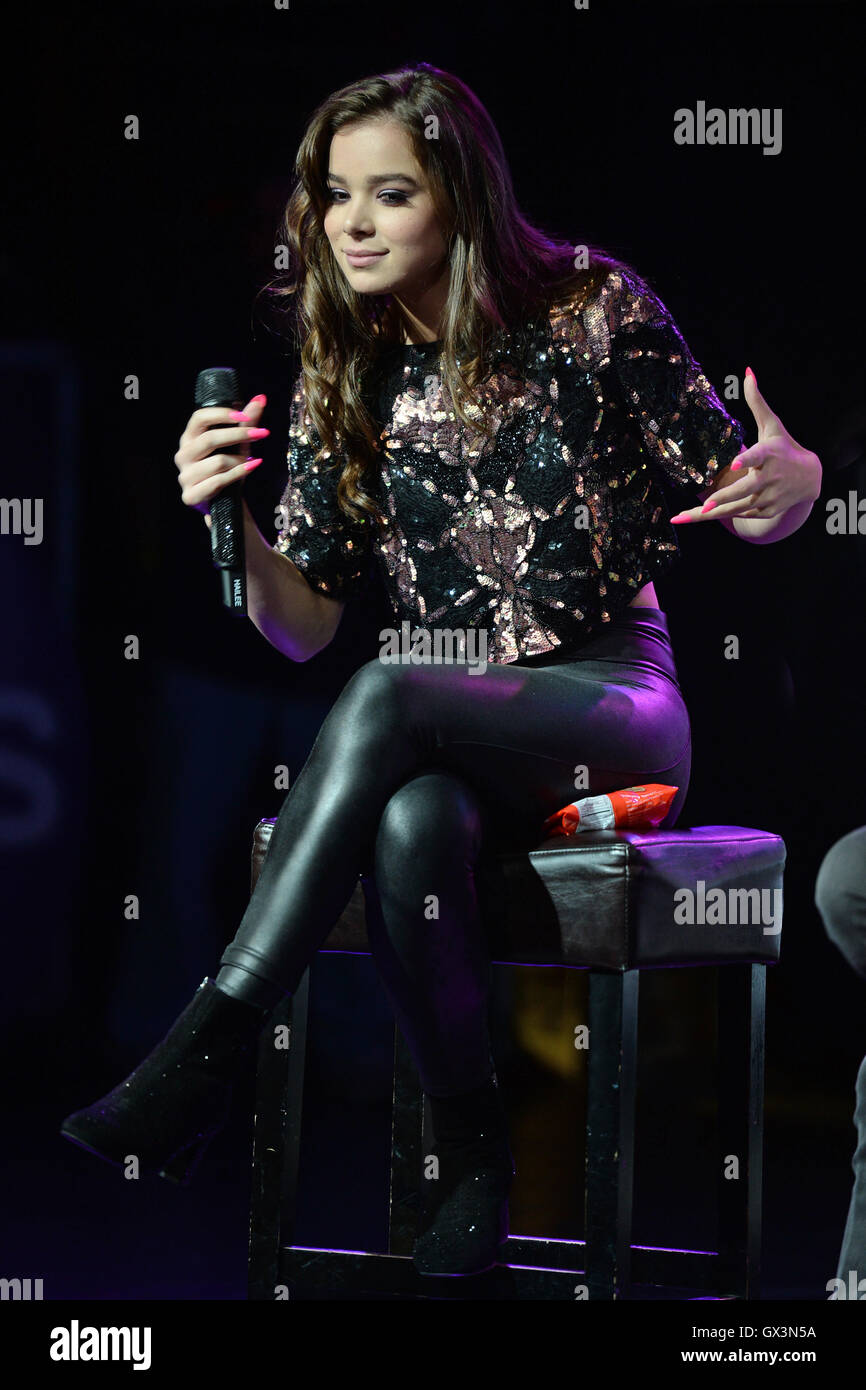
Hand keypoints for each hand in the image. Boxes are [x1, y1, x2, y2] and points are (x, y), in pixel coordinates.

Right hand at [174, 393, 268, 530]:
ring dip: (239, 460)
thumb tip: (261, 398)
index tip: (244, 416)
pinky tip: (251, 467)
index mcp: (189, 438)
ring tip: (248, 461)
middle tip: (261, 433)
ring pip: (218, 462)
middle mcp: (183, 455)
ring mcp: (184, 476)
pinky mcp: (190, 495)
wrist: (223, 500)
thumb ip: (247, 421)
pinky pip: (219, 481)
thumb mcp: (238, 443)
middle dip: (238, 435)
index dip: (221, 414)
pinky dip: (238, 474)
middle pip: (209, 438)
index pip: (199, 418)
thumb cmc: (228, 466)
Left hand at [669, 368, 821, 523]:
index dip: (747, 459)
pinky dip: (718, 515)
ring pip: (736, 508)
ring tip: (683, 516)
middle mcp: (770, 478)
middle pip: (745, 488)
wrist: (809, 479)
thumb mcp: (772, 425)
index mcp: (771, 454)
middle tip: (706, 503)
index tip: (735, 462)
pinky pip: (738, 515)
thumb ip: (757, 402)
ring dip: (711, 513)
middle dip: (725, 497)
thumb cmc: (785, 447)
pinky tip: (693, 516)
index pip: (759, 456)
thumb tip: (747, 371)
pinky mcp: (765, 511)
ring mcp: (768, 497)